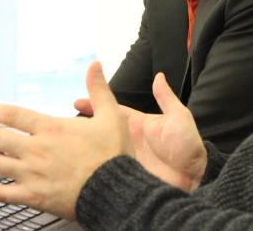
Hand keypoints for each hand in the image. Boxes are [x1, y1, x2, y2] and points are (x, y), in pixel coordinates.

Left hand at [0, 61, 130, 219]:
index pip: (12, 115)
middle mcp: (36, 150)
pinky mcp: (35, 196)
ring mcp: (33, 175)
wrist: (114, 190)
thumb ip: (99, 90)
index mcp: (52, 129)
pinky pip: (4, 194)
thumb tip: (95, 66)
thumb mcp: (112, 115)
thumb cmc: (113, 155)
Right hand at [74, 72, 206, 190]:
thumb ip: (166, 98)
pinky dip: (90, 166)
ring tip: (61, 143)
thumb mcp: (178, 117)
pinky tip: (75, 166)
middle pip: (100, 130)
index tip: (76, 100)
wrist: (193, 178)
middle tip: (59, 123)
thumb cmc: (187, 146)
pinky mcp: (124, 175)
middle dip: (81, 125)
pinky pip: (104, 168)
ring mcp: (124, 158)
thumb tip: (159, 75)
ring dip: (82, 145)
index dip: (95, 104)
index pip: (111, 110)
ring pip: (98, 149)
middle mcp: (127, 140)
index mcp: (137, 124)